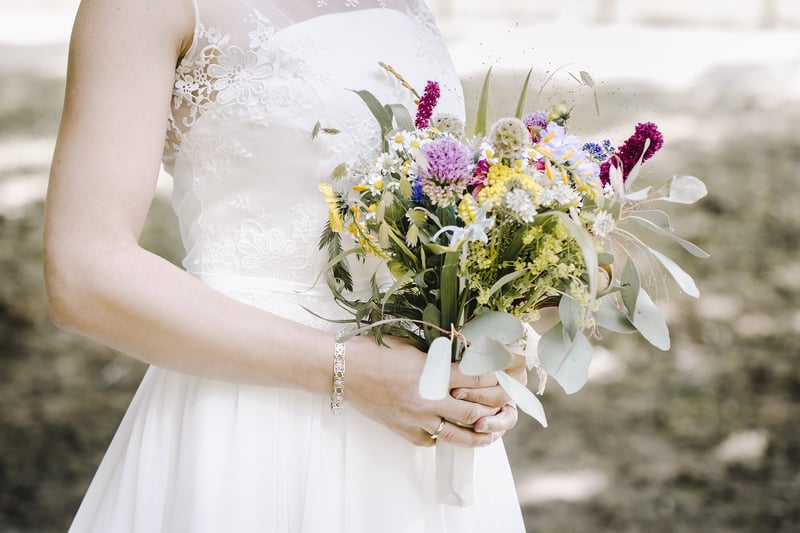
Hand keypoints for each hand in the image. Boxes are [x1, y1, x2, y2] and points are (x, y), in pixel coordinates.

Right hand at [346, 336, 511, 447]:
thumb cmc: (377, 351)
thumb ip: (440, 359)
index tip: (505, 378)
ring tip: (489, 433)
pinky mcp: (403, 430)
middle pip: (473, 411)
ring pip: (455, 434)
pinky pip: (430, 440)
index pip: (477, 379)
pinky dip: (441, 436)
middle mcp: (428, 399)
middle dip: (494, 409)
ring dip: (477, 435)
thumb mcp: (414, 347)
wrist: (345, 369)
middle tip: (505, 406)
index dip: (496, 379)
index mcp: (432, 373)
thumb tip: (466, 361)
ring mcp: (415, 418)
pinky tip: (447, 431)